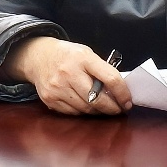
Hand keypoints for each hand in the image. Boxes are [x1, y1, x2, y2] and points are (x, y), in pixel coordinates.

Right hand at [1, 37, 132, 115]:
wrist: (38, 57)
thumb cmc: (68, 55)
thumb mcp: (87, 54)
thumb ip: (101, 69)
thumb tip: (118, 90)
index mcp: (83, 58)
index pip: (110, 78)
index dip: (122, 92)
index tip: (128, 101)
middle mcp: (69, 73)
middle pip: (97, 99)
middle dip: (112, 108)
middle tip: (119, 109)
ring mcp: (58, 87)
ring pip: (86, 109)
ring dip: (99, 112)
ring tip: (105, 108)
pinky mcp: (50, 99)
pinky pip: (73, 113)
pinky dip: (83, 112)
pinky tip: (88, 107)